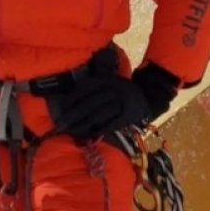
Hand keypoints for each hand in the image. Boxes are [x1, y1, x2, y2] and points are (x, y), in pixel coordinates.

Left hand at [50, 63, 179, 139]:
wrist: (148, 95)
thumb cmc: (120, 88)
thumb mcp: (109, 76)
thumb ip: (94, 77)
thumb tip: (71, 83)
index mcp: (107, 79)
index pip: (87, 87)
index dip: (73, 97)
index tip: (62, 106)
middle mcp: (114, 90)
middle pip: (91, 103)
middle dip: (74, 114)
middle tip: (62, 122)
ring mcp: (121, 104)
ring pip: (99, 115)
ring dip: (83, 124)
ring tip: (71, 130)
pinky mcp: (127, 116)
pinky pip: (110, 124)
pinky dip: (98, 130)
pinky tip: (88, 134)